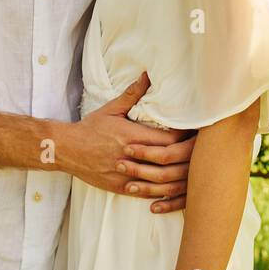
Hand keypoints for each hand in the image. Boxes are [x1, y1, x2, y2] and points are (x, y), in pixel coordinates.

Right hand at [58, 72, 194, 211]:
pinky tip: (176, 189)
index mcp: (133, 137)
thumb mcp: (111, 109)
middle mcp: (132, 158)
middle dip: (188, 157)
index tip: (196, 133)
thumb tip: (147, 75)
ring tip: (195, 173)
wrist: (66, 150)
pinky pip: (148, 194)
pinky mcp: (121, 188)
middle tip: (202, 152)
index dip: (185, 139)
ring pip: (161, 182)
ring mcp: (126, 175)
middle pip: (169, 161)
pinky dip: (164, 193)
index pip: (168, 141)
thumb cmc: (90, 128)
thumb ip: (132, 94)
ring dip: (180, 177)